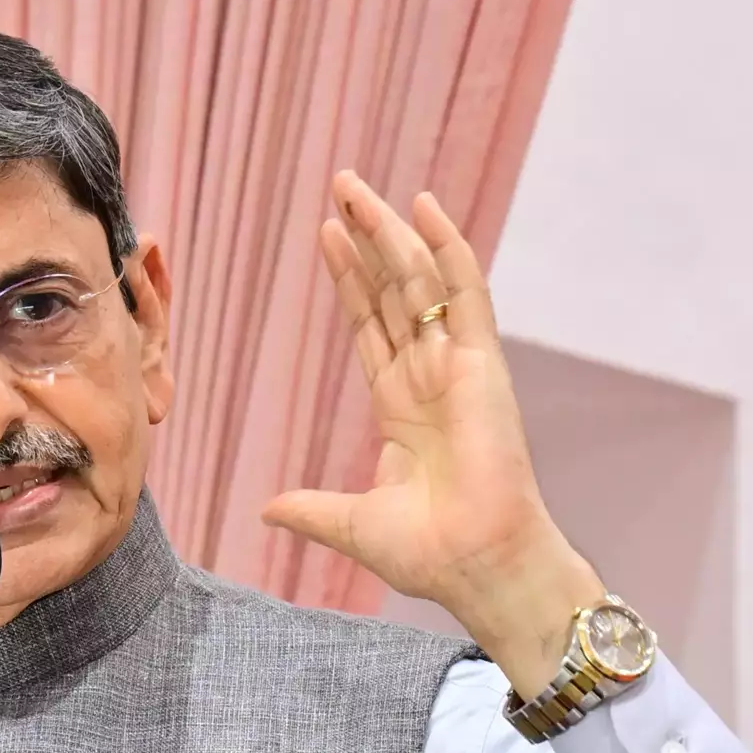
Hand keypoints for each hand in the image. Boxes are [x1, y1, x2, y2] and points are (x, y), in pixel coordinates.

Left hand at [261, 172, 602, 697]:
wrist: (478, 565)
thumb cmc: (432, 554)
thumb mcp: (353, 523)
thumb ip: (312, 508)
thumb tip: (268, 510)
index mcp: (402, 409)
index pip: (372, 326)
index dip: (350, 281)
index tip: (328, 237)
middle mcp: (430, 378)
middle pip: (393, 290)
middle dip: (367, 239)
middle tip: (341, 187)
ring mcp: (458, 366)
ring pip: (419, 280)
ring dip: (390, 231)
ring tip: (357, 187)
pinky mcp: (484, 364)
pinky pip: (466, 292)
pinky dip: (447, 247)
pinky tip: (425, 206)